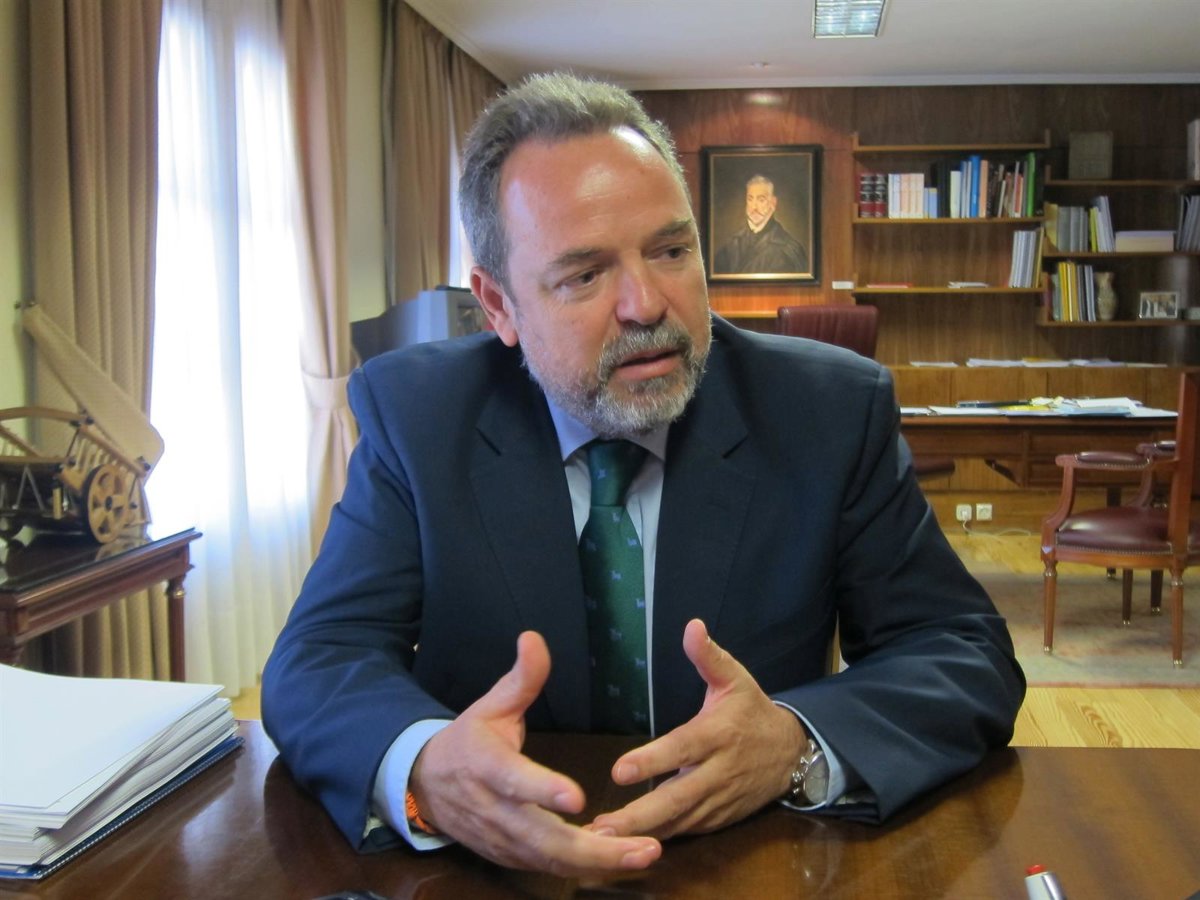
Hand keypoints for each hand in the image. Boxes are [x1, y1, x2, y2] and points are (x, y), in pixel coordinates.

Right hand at [409, 631, 660, 875]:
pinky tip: (620, 859)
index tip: (577, 798)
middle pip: (543, 838)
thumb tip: (534, 638)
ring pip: (551, 860)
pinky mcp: (511, 857)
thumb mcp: (490, 705)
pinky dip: (583, 868)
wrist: (425, 786)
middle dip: (594, 848)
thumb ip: (521, 678)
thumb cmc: (468, 741)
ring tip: (644, 854)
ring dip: (598, 862)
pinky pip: (549, 868)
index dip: (543, 790)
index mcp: (486, 767)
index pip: (515, 781)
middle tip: (644, 846)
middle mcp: (495, 810)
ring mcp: (503, 840)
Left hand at [589, 619, 804, 838]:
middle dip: (639, 815)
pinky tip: (627, 844)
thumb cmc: (753, 711)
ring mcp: (718, 800)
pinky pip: (686, 831)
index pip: (682, 748)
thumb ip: (709, 657)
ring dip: (642, 833)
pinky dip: (659, 838)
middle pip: (677, 798)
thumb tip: (692, 625)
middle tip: (602, 827)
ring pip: (679, 822)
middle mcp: (717, 771)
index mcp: (718, 734)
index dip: (653, 761)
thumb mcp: (736, 679)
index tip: (620, 770)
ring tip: (602, 841)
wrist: (792, 753)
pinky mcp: (718, 818)